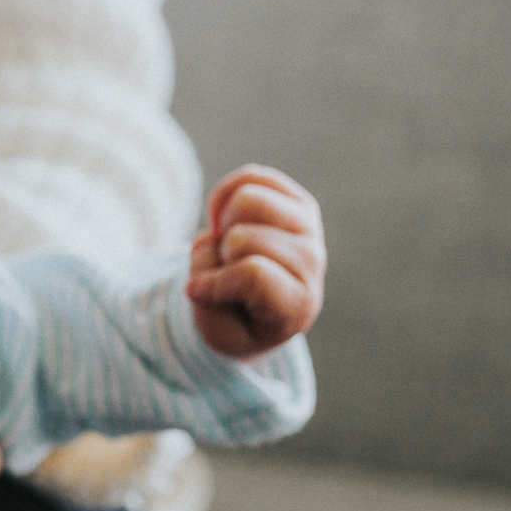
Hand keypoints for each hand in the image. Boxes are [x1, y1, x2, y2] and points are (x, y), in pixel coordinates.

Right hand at [186, 164, 325, 359]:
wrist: (261, 306)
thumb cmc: (238, 321)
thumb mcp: (217, 333)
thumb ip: (208, 298)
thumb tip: (210, 241)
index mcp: (297, 303)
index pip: (252, 274)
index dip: (214, 281)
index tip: (199, 293)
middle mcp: (311, 261)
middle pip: (241, 238)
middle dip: (217, 255)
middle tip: (222, 271)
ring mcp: (308, 226)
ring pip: (246, 200)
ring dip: (222, 226)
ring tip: (227, 248)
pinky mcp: (295, 200)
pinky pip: (249, 177)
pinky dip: (222, 198)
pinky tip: (226, 224)